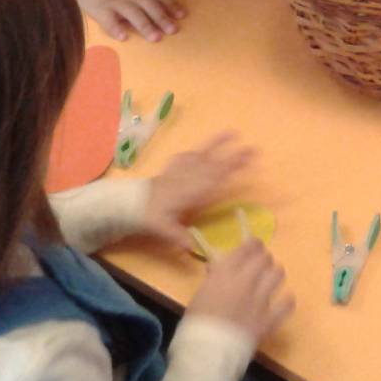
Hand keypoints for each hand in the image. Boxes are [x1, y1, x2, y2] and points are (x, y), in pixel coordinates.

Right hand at [75, 0, 184, 42]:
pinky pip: (109, 21)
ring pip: (133, 14)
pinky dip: (115, 29)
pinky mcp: (102, 11)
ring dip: (145, 26)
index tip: (181, 15)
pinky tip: (123, 37)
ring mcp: (117, 3)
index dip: (171, 4)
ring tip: (156, 38)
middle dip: (162, 18)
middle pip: (149, 6)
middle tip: (172, 30)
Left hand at [139, 133, 256, 248]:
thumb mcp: (165, 230)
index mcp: (191, 192)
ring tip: (231, 133)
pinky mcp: (171, 169)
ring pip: (201, 155)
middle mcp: (189, 177)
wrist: (129, 204)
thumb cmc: (151, 218)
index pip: (216, 178)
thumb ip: (180, 237)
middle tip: (251, 149)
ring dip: (216, 144)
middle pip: (214, 164)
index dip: (231, 168)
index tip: (246, 160)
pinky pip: (185, 157)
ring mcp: (180, 171)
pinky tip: (198, 151)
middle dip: (233, 156)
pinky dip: (193, 153)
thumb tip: (194, 248)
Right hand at [187, 238, 295, 343]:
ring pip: (278, 275)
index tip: (253, 246)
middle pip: (265, 259)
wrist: (206, 351)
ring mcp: (261, 300)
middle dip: (264, 259)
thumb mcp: (200, 293)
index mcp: (226, 272)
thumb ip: (213, 278)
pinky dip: (286, 301)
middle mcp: (247, 281)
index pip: (248, 247)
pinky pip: (287, 304)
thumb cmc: (197, 322)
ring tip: (270, 281)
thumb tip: (217, 267)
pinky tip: (282, 302)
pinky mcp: (270, 319)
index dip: (253, 245)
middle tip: (260, 265)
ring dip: (274, 275)